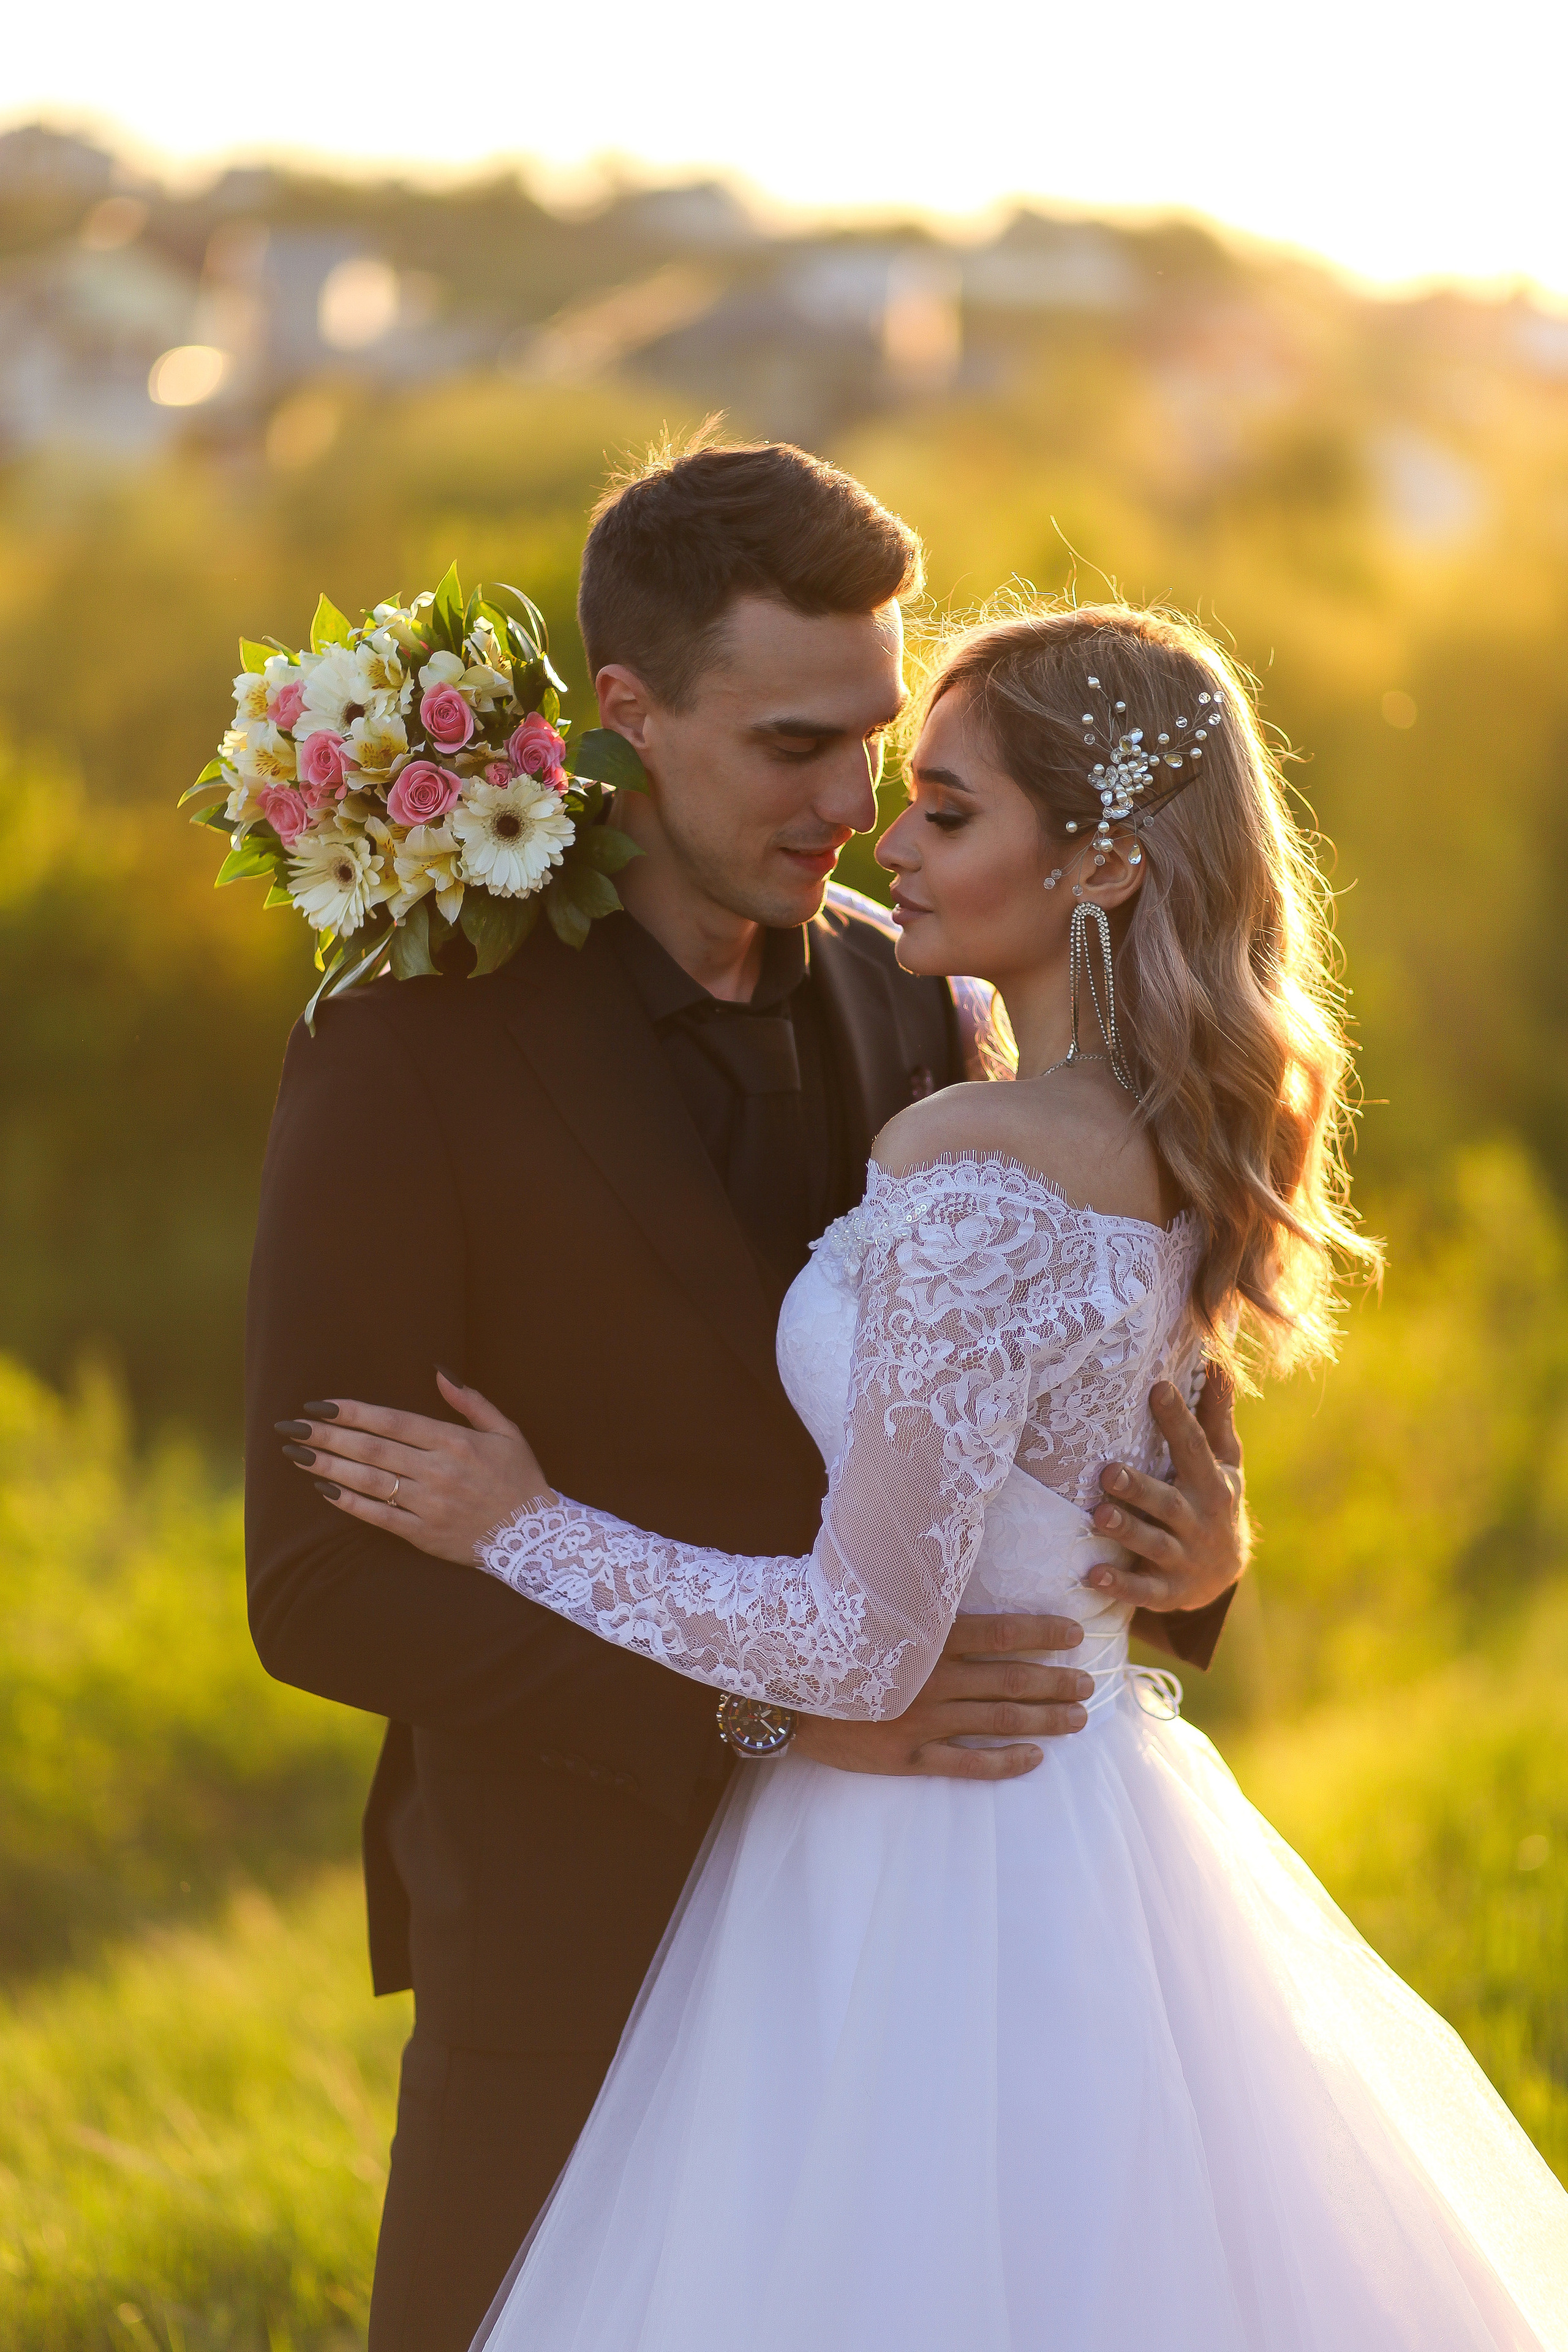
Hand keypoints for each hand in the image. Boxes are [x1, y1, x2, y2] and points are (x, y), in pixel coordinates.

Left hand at [275, 1371, 548, 1562]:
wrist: (535, 1537)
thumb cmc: (519, 1479)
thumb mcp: (506, 1432)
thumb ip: (470, 1401)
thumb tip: (438, 1371)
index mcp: (454, 1441)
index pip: (391, 1421)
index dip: (351, 1412)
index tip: (318, 1405)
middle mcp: (437, 1471)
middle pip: (370, 1449)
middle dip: (326, 1437)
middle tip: (290, 1427)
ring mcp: (428, 1504)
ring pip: (368, 1481)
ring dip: (328, 1467)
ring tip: (296, 1455)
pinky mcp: (422, 1534)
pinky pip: (379, 1516)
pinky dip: (350, 1503)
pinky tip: (324, 1489)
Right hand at [793, 1612, 1090, 1781]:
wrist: (780, 1696)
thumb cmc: (828, 1642)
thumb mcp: (873, 1609)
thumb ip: (914, 1599)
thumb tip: (945, 1572)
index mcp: (927, 1638)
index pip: (1002, 1632)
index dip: (1043, 1633)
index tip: (1074, 1634)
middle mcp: (933, 1679)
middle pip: (1011, 1681)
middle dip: (1055, 1682)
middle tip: (1088, 1685)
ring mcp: (923, 1721)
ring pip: (999, 1721)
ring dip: (1044, 1720)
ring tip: (1077, 1718)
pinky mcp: (908, 1756)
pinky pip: (968, 1764)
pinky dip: (1005, 1763)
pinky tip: (1034, 1759)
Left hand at [1083, 1369, 1248, 1632]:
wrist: (1225, 1573)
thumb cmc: (1214, 1499)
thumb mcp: (1224, 1460)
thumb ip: (1214, 1416)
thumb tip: (1216, 1360)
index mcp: (1212, 1485)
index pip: (1194, 1449)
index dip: (1178, 1419)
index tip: (1157, 1388)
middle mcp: (1199, 1521)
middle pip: (1168, 1504)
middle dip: (1139, 1489)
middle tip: (1107, 1472)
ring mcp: (1185, 1559)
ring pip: (1153, 1545)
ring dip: (1126, 1531)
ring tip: (1098, 1516)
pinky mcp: (1169, 1591)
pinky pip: (1144, 1590)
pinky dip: (1120, 1587)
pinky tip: (1092, 1577)